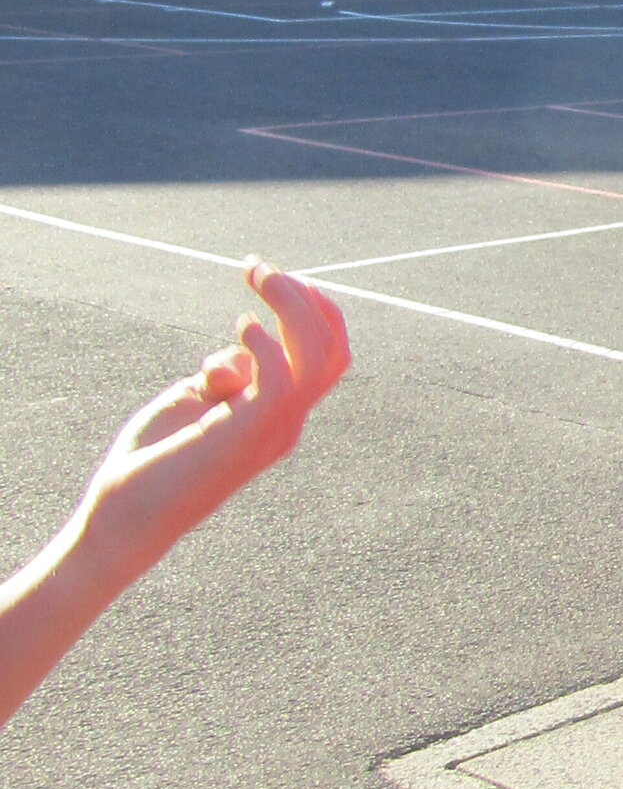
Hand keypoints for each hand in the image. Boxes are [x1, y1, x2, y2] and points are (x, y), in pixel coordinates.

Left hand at [74, 263, 351, 586]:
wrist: (124, 519)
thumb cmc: (151, 464)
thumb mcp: (192, 400)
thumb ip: (224, 373)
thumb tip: (240, 347)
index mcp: (279, 416)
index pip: (327, 357)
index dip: (314, 310)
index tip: (269, 278)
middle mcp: (286, 423)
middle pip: (331, 349)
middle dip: (305, 297)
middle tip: (256, 268)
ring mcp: (271, 430)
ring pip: (316, 354)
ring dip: (291, 303)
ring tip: (255, 276)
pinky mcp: (244, 434)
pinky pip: (280, 377)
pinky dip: (268, 342)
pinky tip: (239, 327)